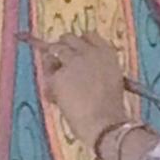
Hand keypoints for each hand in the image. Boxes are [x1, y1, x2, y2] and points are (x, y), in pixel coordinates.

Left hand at [35, 31, 126, 149]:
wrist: (104, 124)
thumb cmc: (110, 109)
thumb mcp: (111, 82)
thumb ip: (95, 70)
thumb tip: (75, 69)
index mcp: (107, 53)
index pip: (88, 35)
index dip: (79, 44)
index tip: (74, 52)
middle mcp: (90, 52)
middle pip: (68, 38)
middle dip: (62, 48)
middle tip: (61, 65)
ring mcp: (73, 61)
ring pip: (54, 50)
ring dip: (52, 64)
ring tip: (57, 84)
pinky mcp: (58, 75)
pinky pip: (48, 74)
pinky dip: (50, 85)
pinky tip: (56, 99)